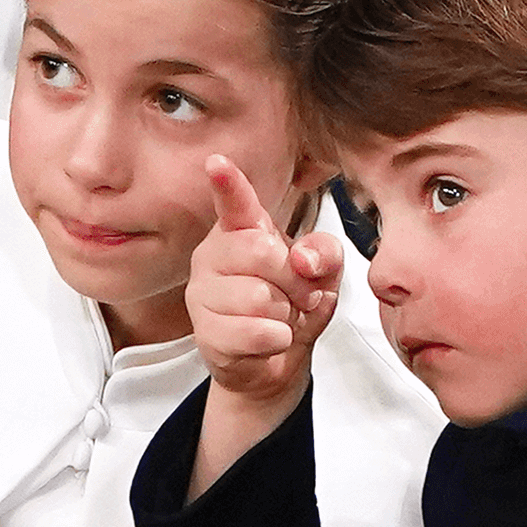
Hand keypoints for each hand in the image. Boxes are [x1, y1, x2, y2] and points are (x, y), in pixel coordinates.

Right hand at [188, 155, 342, 406]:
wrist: (273, 364)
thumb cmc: (291, 304)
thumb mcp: (321, 273)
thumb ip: (323, 253)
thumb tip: (303, 260)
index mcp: (240, 230)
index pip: (233, 202)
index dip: (227, 183)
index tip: (217, 162)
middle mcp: (213, 254)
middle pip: (262, 252)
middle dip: (296, 280)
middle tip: (301, 296)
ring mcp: (203, 292)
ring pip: (260, 297)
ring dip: (286, 316)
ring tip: (278, 319)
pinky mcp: (205, 332)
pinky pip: (257, 333)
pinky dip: (278, 340)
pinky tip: (270, 339)